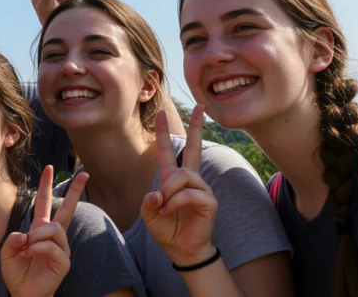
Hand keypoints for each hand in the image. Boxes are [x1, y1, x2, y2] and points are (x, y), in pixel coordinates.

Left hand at [1, 165, 86, 296]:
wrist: (22, 294)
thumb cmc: (17, 273)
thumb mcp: (7, 252)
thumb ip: (12, 239)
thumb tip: (26, 234)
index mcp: (40, 229)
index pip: (45, 203)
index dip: (46, 186)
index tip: (49, 168)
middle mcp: (53, 236)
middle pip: (67, 209)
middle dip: (75, 191)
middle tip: (85, 174)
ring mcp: (61, 248)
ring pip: (54, 229)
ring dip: (37, 235)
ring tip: (26, 247)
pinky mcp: (64, 261)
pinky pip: (52, 247)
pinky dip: (38, 248)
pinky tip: (30, 253)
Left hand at [140, 105, 218, 266]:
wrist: (182, 250)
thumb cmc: (167, 230)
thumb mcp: (149, 214)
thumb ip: (148, 202)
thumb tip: (157, 192)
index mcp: (172, 179)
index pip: (167, 151)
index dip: (162, 133)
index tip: (160, 114)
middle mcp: (189, 179)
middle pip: (194, 148)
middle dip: (196, 126)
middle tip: (200, 106)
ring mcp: (201, 189)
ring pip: (183, 175)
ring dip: (169, 189)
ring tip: (164, 204)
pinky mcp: (209, 201)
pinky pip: (189, 194)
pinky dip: (175, 202)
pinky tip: (169, 210)